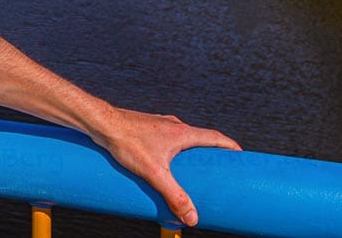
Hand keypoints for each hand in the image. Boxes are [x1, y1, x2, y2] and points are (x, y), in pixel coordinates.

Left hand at [92, 107, 240, 226]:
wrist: (100, 122)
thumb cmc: (126, 140)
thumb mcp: (154, 172)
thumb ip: (174, 195)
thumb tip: (192, 217)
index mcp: (182, 132)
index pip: (215, 137)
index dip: (230, 147)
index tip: (241, 157)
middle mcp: (173, 126)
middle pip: (201, 139)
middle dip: (211, 154)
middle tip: (218, 171)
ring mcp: (159, 126)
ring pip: (182, 140)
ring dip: (191, 153)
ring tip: (192, 172)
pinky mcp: (146, 129)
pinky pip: (167, 141)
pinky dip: (174, 152)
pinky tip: (164, 164)